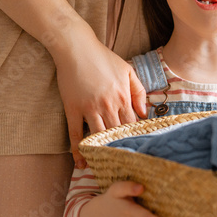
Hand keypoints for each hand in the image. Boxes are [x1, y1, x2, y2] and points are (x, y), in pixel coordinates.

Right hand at [53, 25, 147, 166]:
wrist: (76, 47)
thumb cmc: (103, 57)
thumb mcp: (127, 69)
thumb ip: (138, 91)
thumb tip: (144, 112)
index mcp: (122, 96)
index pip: (132, 124)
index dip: (135, 139)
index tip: (138, 152)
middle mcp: (108, 105)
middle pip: (117, 134)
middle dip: (121, 150)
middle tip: (125, 167)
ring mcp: (89, 108)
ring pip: (99, 136)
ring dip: (102, 153)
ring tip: (106, 169)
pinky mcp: (72, 108)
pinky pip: (75, 133)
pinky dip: (78, 149)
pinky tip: (81, 162)